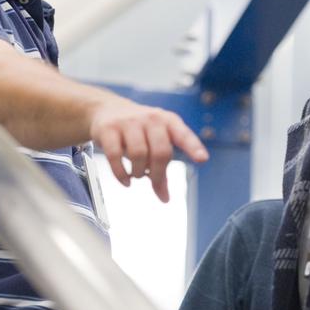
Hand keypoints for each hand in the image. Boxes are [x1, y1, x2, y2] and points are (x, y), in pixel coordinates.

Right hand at [89, 97, 208, 201]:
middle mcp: (150, 119)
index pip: (183, 135)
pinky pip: (115, 155)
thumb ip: (162, 170)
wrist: (107, 110)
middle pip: (161, 151)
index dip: (193, 147)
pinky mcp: (108, 129)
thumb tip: (165, 199)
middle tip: (152, 179)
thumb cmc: (139, 131)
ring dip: (139, 172)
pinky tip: (125, 181)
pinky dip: (121, 174)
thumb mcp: (154, 144)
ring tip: (137, 175)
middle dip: (158, 172)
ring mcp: (128, 122)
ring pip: (138, 153)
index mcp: (168, 121)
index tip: (202, 159)